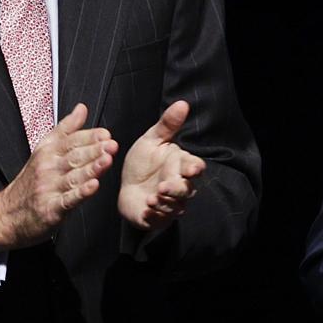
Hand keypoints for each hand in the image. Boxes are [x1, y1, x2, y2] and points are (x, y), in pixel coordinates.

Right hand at [0, 104, 115, 248]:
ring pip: (74, 176)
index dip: (89, 137)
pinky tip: (93, 186)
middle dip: (94, 150)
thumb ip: (66, 129)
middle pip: (74, 157)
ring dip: (92, 168)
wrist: (7, 214)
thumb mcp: (44, 149)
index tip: (105, 134)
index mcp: (48, 152)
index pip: (71, 141)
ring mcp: (49, 188)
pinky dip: (81, 193)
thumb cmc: (31, 181)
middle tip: (111, 145)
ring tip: (107, 160)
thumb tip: (81, 109)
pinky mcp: (51, 208)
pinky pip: (68, 199)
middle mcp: (48, 168)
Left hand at [118, 100, 205, 230]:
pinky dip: (154, 215)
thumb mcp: (151, 140)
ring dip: (165, 203)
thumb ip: (167, 125)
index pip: (195, 167)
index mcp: (181, 166)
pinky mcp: (157, 218)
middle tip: (163, 187)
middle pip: (187, 190)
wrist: (126, 186)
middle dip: (176, 189)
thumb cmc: (143, 163)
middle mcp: (180, 185)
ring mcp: (170, 203)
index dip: (195, 169)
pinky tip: (146, 208)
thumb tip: (182, 103)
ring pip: (175, 206)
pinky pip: (160, 219)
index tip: (191, 168)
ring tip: (152, 197)